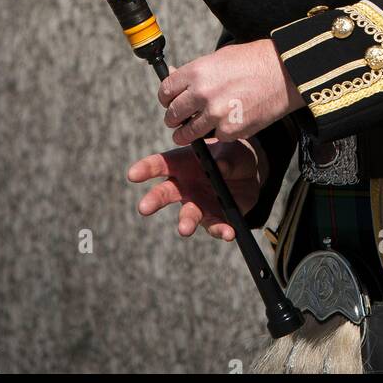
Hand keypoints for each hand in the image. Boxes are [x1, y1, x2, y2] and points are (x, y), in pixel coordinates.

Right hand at [127, 139, 261, 240]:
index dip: (146, 169)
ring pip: (188, 214)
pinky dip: (221, 231)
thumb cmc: (232, 155)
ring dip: (186, 222)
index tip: (132, 174)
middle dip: (154, 200)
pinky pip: (215, 226)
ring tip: (184, 229)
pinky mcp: (214, 218)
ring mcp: (198, 204)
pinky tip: (228, 233)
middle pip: (165, 193)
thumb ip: (226, 157)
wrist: (249, 174)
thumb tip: (221, 166)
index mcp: (183, 163)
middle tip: (144, 208)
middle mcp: (185, 186)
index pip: (160, 164)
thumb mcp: (231, 149)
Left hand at [157, 39, 304, 144]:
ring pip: (187, 133)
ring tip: (191, 131)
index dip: (167, 98)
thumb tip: (173, 77)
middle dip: (174, 118)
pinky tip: (227, 122)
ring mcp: (216, 114)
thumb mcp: (220, 57)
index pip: (165, 91)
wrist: (285, 72)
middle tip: (180, 119)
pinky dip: (219, 133)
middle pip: (172, 114)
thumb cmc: (254, 60)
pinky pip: (215, 137)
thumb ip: (195, 72)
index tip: (170, 102)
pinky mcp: (230, 130)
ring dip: (187, 133)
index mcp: (196, 71)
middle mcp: (202, 93)